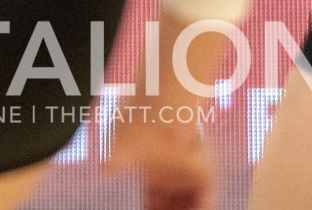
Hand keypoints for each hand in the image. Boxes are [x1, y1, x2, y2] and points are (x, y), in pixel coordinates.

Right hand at [108, 92, 213, 209]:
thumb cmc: (137, 124)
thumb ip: (113, 161)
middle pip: (173, 207)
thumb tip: (104, 170)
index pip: (155, 202)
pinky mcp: (206, 176)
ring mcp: (191, 177)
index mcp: (155, 174)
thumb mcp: (120, 148)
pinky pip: (206, 204)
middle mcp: (175, 178)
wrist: (160, 112)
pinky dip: (199, 209)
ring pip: (189, 206)